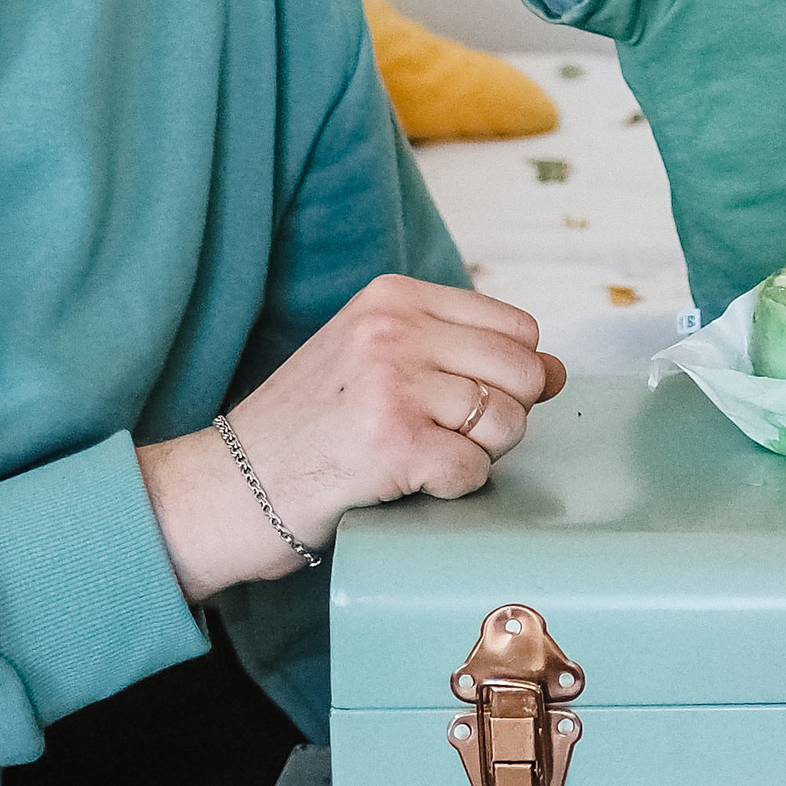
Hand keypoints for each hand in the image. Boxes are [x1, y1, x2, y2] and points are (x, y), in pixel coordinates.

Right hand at [139, 276, 567, 602]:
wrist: (227, 487)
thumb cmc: (307, 430)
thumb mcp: (376, 359)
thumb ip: (462, 354)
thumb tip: (557, 370)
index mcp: (393, 296)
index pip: (517, 326)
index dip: (508, 376)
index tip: (462, 400)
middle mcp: (394, 328)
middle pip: (523, 372)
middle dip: (501, 416)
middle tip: (441, 437)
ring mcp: (393, 383)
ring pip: (506, 421)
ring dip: (477, 455)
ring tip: (420, 457)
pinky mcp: (393, 443)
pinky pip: (473, 469)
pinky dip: (451, 488)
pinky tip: (404, 482)